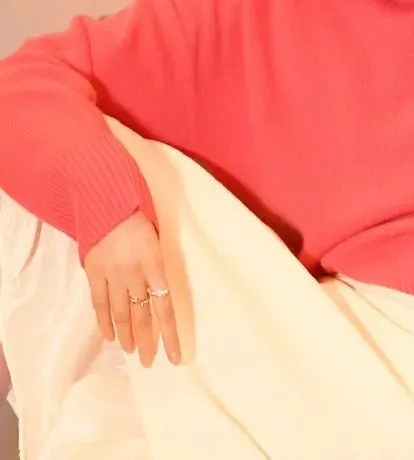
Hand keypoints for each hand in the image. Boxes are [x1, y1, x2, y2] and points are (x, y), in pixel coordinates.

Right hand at [83, 211, 180, 366]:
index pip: (165, 308)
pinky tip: (110, 336)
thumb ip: (158, 265)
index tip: (174, 358)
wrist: (107, 198)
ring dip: (127, 335)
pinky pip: (99, 303)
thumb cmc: (139, 214)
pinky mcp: (94, 272)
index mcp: (155, 263)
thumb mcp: (158, 237)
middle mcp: (134, 273)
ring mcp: (112, 274)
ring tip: (132, 352)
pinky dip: (105, 321)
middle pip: (143, 315)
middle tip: (149, 361)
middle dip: (147, 341)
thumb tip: (160, 291)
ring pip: (121, 313)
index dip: (170, 335)